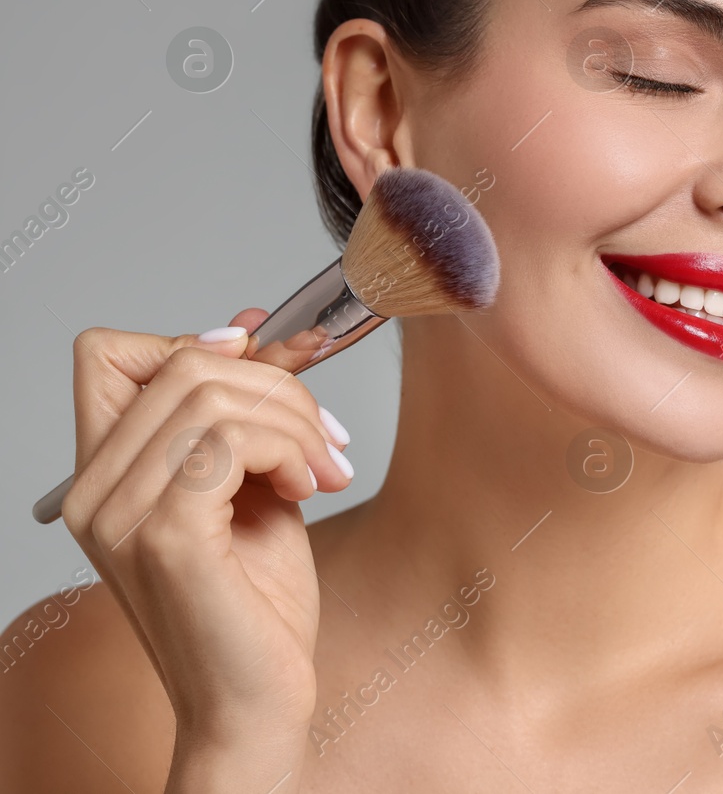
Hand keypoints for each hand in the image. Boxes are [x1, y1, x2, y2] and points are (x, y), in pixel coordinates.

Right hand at [58, 309, 354, 787]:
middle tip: (324, 436)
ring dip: (295, 420)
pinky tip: (312, 488)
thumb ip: (242, 415)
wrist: (255, 698)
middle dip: (276, 383)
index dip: (195, 341)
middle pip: (181, 362)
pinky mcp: (168, 534)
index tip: (264, 366)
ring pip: (213, 394)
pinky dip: (291, 448)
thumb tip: (254, 326)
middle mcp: (96, 492)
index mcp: (105, 475)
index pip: (110, 353)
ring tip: (325, 468)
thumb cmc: (256, 602)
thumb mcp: (252, 483)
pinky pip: (231, 440)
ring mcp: (123, 513)